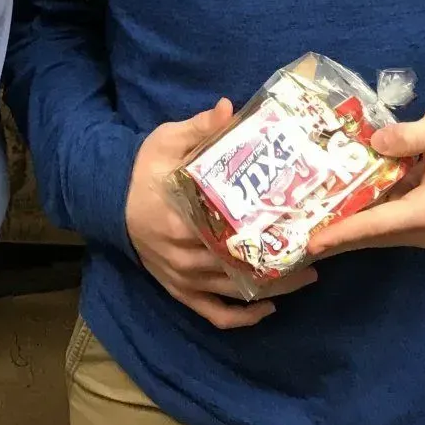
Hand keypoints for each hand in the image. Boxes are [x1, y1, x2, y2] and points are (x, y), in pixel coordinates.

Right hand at [126, 100, 316, 328]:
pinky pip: (213, 313)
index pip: (233, 235)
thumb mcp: (166, 141)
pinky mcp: (179, 290)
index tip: (301, 229)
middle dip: (282, 265)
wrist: (108, 198)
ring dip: (272, 289)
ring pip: (235, 292)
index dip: (269, 236)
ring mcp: (182, 278)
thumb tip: (228, 107)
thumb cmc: (143, 169)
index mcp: (182, 221)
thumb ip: (199, 128)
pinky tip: (268, 309)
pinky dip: (241, 317)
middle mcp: (185, 256)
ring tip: (306, 277)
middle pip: (242, 268)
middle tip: (316, 254)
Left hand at [306, 100, 424, 257]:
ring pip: (375, 234)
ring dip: (342, 233)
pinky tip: (328, 218)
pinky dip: (356, 224)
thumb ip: (412, 134)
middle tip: (295, 239)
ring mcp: (424, 229)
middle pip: (374, 235)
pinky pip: (381, 226)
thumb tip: (377, 143)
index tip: (315, 241)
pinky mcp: (417, 222)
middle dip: (336, 237)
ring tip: (302, 231)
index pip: (382, 223)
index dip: (347, 231)